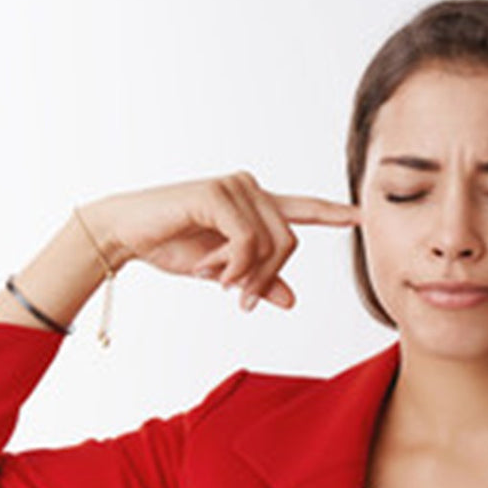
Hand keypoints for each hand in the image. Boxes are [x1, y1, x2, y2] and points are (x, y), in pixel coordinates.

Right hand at [81, 171, 359, 311]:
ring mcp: (235, 187)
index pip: (303, 208)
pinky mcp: (217, 193)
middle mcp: (251, 189)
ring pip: (271, 244)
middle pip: (290, 242)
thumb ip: (259, 280)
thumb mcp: (224, 271)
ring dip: (245, 274)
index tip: (362, 216)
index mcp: (256, 204)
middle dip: (267, 277)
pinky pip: (247, 240)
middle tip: (239, 297)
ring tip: (217, 278)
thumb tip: (292, 300)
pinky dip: (234, 264)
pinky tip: (213, 270)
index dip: (334, 213)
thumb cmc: (172, 246)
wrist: (125, 235)